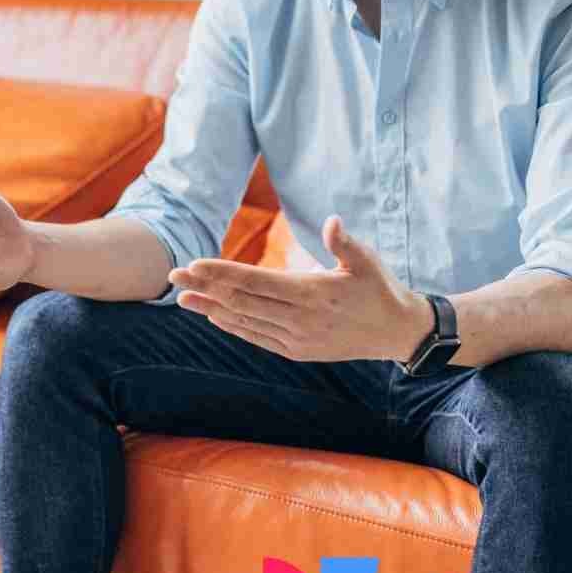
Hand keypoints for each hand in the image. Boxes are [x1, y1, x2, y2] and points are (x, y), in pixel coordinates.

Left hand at [167, 215, 434, 361]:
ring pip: (244, 322)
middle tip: (173, 275)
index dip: (221, 273)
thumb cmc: (379, 287)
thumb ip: (345, 243)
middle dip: (205, 288)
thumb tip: (333, 221)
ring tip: (181, 297)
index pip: (255, 282)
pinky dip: (233, 325)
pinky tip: (213, 314)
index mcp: (312, 293)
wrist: (398, 332)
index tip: (193, 264)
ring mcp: (297, 339)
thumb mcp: (367, 261)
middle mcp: (300, 320)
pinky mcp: (297, 351)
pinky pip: (257, 337)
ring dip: (210, 308)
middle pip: (241, 302)